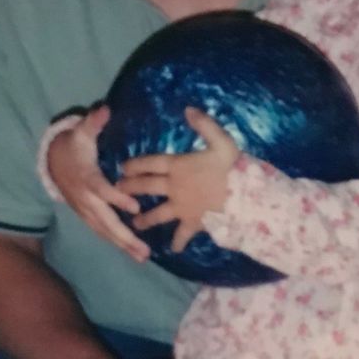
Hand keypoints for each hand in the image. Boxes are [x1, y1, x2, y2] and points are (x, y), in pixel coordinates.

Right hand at [47, 105, 149, 261]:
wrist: (52, 161)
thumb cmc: (73, 145)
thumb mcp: (81, 131)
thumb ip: (93, 123)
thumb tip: (103, 110)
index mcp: (87, 178)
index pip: (102, 191)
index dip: (117, 199)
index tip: (135, 208)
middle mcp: (85, 199)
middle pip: (105, 220)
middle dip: (124, 237)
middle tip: (143, 251)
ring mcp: (85, 210)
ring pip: (104, 230)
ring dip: (122, 245)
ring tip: (142, 257)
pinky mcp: (86, 216)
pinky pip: (102, 231)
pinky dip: (116, 242)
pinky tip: (132, 252)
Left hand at [117, 107, 238, 252]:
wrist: (241, 197)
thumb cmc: (231, 168)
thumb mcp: (222, 141)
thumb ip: (205, 124)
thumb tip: (188, 109)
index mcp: (178, 166)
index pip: (151, 163)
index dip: (136, 164)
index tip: (123, 167)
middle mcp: (174, 187)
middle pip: (148, 187)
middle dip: (131, 188)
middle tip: (118, 190)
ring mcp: (182, 207)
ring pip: (158, 213)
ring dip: (146, 218)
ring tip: (135, 223)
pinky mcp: (192, 222)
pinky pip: (183, 234)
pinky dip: (178, 242)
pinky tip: (173, 249)